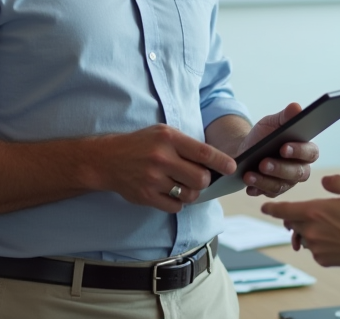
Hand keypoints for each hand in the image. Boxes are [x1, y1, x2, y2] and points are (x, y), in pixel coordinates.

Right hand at [91, 124, 236, 212]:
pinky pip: (175, 206)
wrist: (107, 159)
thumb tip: (216, 163)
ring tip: (182, 184)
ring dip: (192, 192)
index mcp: (168, 138)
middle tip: (200, 177)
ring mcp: (153, 178)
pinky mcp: (146, 196)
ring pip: (190, 194)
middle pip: (200, 178)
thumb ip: (187, 145)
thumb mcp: (163, 133)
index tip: (232, 168)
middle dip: (205, 181)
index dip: (221, 162)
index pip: (203, 152)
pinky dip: (177, 201)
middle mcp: (161, 157)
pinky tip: (170, 191)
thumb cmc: (141, 144)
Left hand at [238, 103, 318, 197]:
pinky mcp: (273, 191)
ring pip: (281, 185)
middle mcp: (300, 168)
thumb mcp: (271, 123)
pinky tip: (247, 186)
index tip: (283, 147)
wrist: (245, 150)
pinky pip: (267, 193)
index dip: (299, 151)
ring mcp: (287, 182)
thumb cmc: (263, 135)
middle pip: (297, 173)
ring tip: (248, 175)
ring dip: (264, 180)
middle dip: (279, 168)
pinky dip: (256, 189)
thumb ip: (285, 117)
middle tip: (263, 163)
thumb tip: (296, 107)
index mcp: (305, 149)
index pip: (310, 152)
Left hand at [260, 175, 339, 267]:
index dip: (271, 208)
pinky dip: (317, 242)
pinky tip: (334, 238)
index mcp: (315, 211)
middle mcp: (311, 231)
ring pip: (301, 236)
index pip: (283, 210)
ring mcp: (316, 247)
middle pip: (291, 223)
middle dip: (294, 217)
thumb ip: (336, 182)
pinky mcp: (323, 259)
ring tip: (325, 225)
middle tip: (309, 212)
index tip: (264, 207)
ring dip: (306, 230)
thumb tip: (323, 180)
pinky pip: (312, 249)